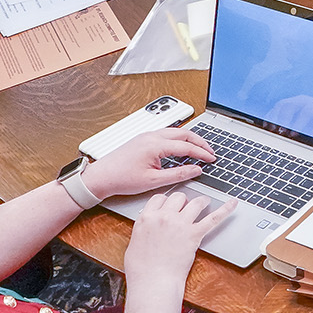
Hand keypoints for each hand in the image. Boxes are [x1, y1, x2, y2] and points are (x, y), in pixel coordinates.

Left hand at [88, 128, 216, 197]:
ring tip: (199, 150)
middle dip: (200, 142)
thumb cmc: (121, 179)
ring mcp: (146, 136)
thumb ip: (178, 174)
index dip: (202, 153)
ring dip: (189, 139)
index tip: (212, 159)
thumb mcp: (153, 181)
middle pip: (184, 134)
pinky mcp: (142, 139)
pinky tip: (181, 149)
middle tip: (210, 152)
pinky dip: (178, 140)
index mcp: (155, 145)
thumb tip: (195, 170)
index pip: (186, 147)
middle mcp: (152, 136)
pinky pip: (166, 134)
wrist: (101, 177)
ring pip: (175, 132)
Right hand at [120, 190, 229, 289]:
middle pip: (178, 197)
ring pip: (195, 202)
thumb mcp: (135, 243)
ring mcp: (180, 224)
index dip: (167, 200)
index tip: (171, 204)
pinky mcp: (194, 234)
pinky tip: (233, 203)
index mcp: (146, 218)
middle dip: (184, 200)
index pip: (159, 198)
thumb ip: (143, 230)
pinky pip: (213, 218)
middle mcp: (163, 217)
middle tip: (187, 206)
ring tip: (205, 202)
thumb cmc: (141, 269)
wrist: (153, 282)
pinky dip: (225, 209)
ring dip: (201, 201)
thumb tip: (147, 228)